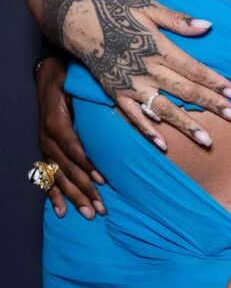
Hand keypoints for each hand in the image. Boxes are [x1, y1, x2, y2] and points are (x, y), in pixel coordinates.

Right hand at [36, 55, 104, 219]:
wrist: (49, 74)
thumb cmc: (71, 78)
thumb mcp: (83, 85)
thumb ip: (98, 99)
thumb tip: (129, 108)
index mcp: (57, 123)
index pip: (74, 148)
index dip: (88, 165)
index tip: (103, 179)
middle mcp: (47, 138)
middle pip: (67, 169)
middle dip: (84, 189)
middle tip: (101, 208)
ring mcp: (44, 146)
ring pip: (59, 177)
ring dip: (74, 197)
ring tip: (89, 213)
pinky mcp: (44, 151)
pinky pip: (46, 177)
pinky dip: (53, 195)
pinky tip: (60, 211)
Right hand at [42, 0, 230, 148]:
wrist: (79, 23)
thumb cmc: (117, 10)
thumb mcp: (149, 6)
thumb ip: (178, 19)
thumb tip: (208, 25)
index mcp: (159, 47)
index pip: (194, 69)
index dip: (216, 82)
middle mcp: (147, 70)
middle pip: (185, 91)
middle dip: (212, 105)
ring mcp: (131, 85)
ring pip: (164, 109)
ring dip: (186, 125)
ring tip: (206, 140)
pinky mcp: (116, 94)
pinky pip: (134, 116)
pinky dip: (148, 131)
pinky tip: (163, 144)